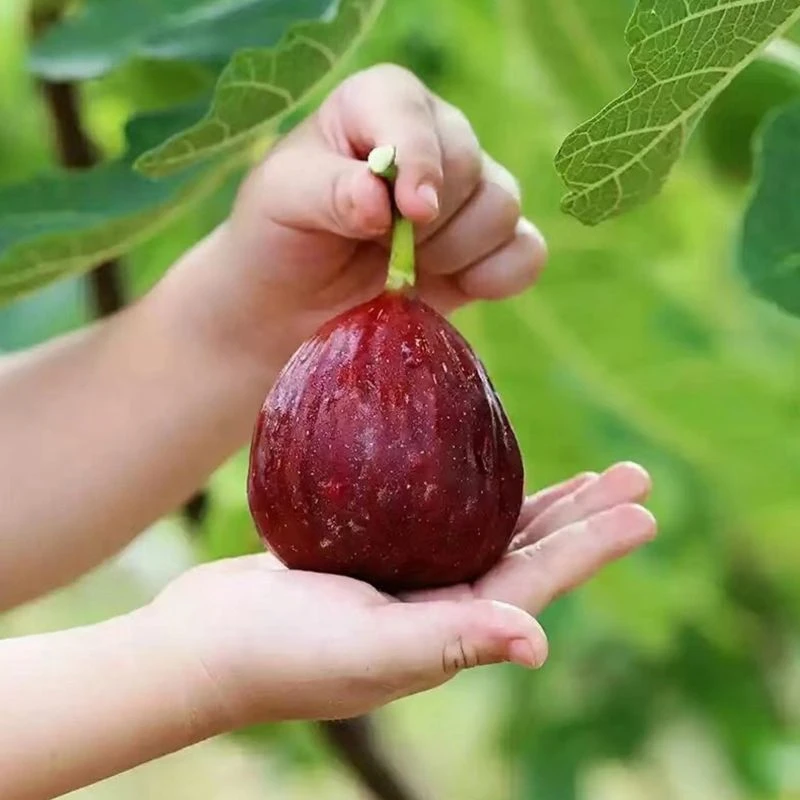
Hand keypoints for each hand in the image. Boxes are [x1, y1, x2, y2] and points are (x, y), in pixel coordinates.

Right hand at [145, 462, 653, 730]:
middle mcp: (439, 604)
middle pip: (528, 550)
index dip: (593, 545)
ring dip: (540, 501)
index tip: (643, 507)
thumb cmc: (275, 655)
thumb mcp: (365, 650)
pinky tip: (477, 458)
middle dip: (583, 515)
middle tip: (632, 474)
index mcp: (449, 630)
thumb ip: (448, 643)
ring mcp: (407, 576)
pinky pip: (435, 509)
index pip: (539, 580)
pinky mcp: (372, 550)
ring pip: (490, 528)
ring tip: (586, 472)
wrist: (200, 643)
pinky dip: (466, 484)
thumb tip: (539, 642)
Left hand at [173, 63, 546, 364]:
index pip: (412, 112)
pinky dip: (499, 275)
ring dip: (455, 251)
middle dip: (426, 222)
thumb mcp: (281, 202)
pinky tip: (458, 286)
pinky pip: (527, 252)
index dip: (418, 160)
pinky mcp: (486, 247)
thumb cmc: (280, 237)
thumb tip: (380, 201)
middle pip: (468, 164)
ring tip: (404, 272)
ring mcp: (465, 194)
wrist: (293, 305)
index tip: (408, 212)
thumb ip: (327, 191)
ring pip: (502, 207)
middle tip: (381, 251)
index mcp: (377, 105)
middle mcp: (431, 139)